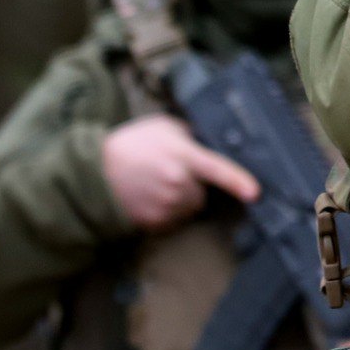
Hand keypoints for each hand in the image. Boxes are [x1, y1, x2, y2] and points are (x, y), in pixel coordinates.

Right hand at [101, 114, 260, 231]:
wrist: (94, 172)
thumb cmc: (132, 144)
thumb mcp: (163, 126)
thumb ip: (190, 134)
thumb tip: (210, 141)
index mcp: (183, 156)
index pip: (217, 169)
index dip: (238, 181)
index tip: (255, 193)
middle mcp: (177, 183)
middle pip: (202, 193)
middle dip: (193, 186)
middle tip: (170, 172)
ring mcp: (165, 205)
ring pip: (188, 208)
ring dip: (180, 200)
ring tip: (156, 184)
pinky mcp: (153, 223)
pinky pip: (172, 221)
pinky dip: (165, 212)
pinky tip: (149, 197)